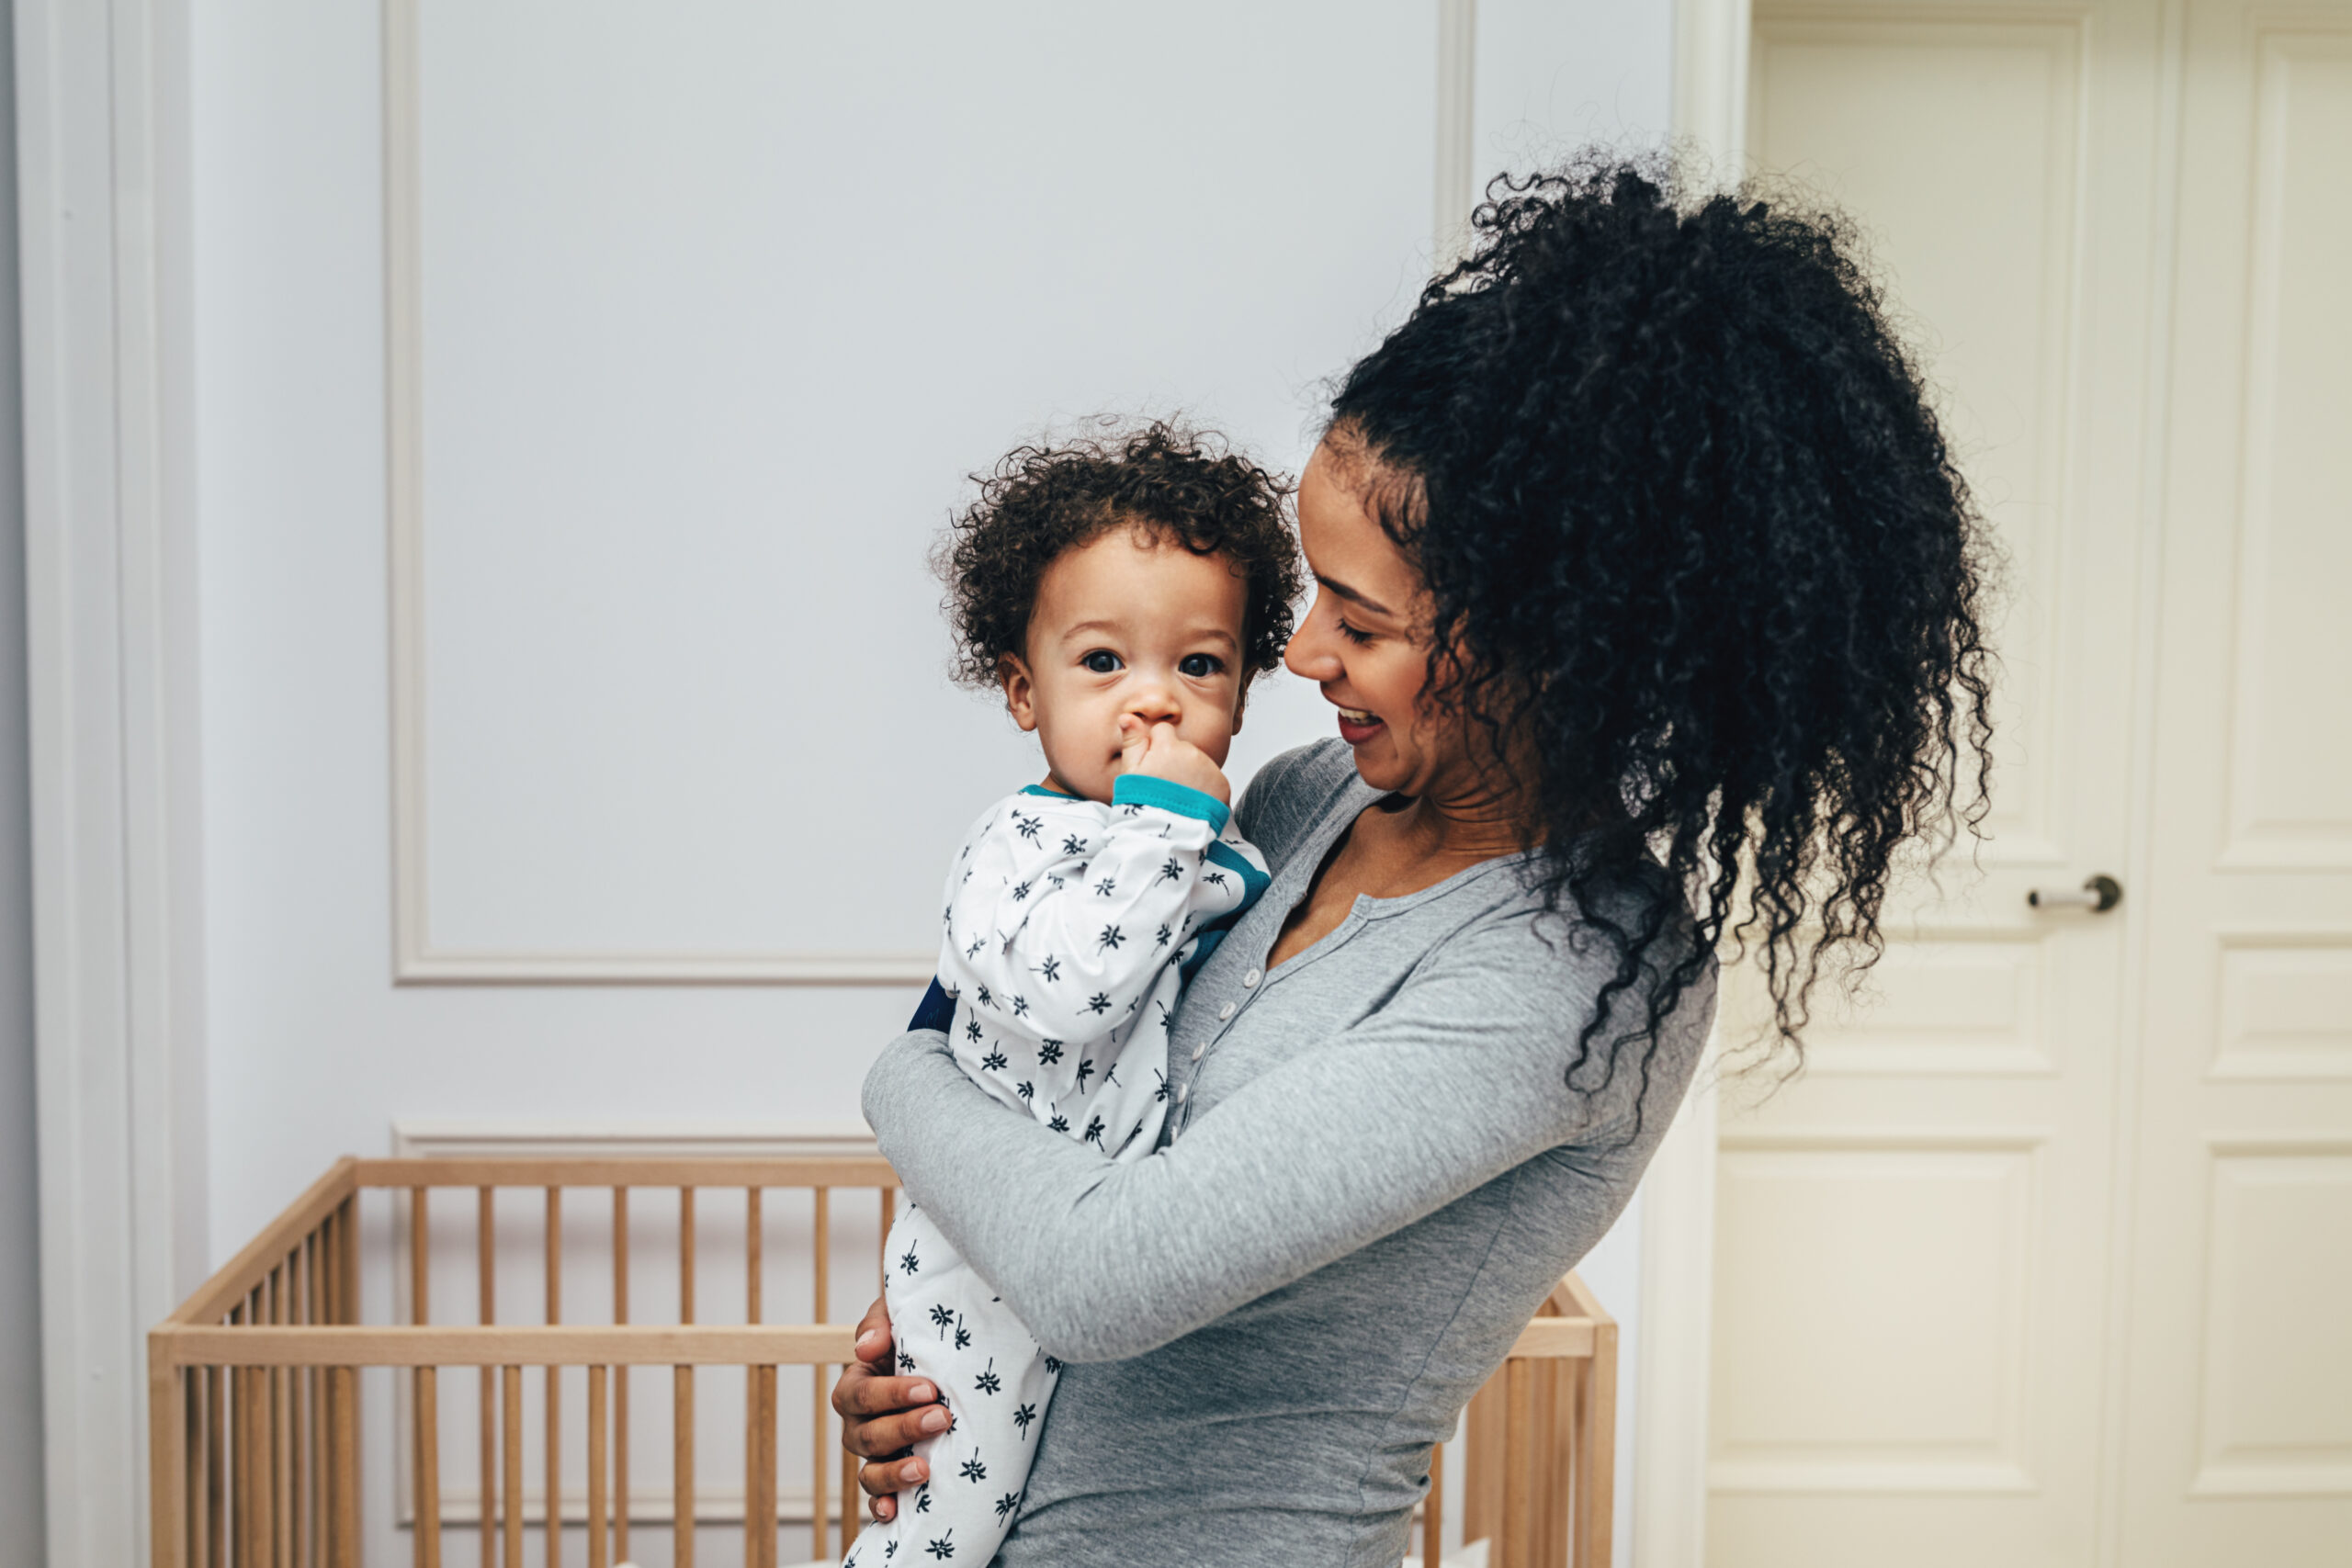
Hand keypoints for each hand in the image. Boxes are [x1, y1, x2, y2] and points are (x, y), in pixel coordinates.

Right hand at [830, 1296, 951, 1521]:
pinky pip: (878, 1500)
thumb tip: (867, 1347)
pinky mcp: (891, 1480)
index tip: (930, 1389)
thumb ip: (880, 1323)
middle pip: (868, 1435)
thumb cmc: (919, 1340)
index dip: (892, 1394)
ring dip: (894, 1474)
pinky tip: (896, 1513)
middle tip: (942, 1418)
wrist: (949, 1367)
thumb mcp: (900, 1319)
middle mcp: (859, 1426)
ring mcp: (874, 1457)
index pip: (862, 1394)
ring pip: (870, 1473)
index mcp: (857, 1386)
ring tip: (924, 1469)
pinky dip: (883, 1508)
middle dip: (905, 1428)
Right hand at [1116, 716, 1230, 803]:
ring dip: (1191, 775)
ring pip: (1199, 764)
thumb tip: (1127, 716)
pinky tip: (1193, 803)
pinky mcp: (1223, 786)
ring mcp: (1210, 769)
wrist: (1167, 834)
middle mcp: (1193, 753)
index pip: (1164, 731)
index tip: (1153, 766)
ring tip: (1178, 798)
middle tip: (1165, 787)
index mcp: (1168, 746)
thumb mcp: (1130, 773)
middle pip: (1183, 748)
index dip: (1156, 747)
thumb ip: (1132, 742)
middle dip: (1175, 762)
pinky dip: (1205, 789)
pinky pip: (1213, 780)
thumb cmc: (1143, 804)